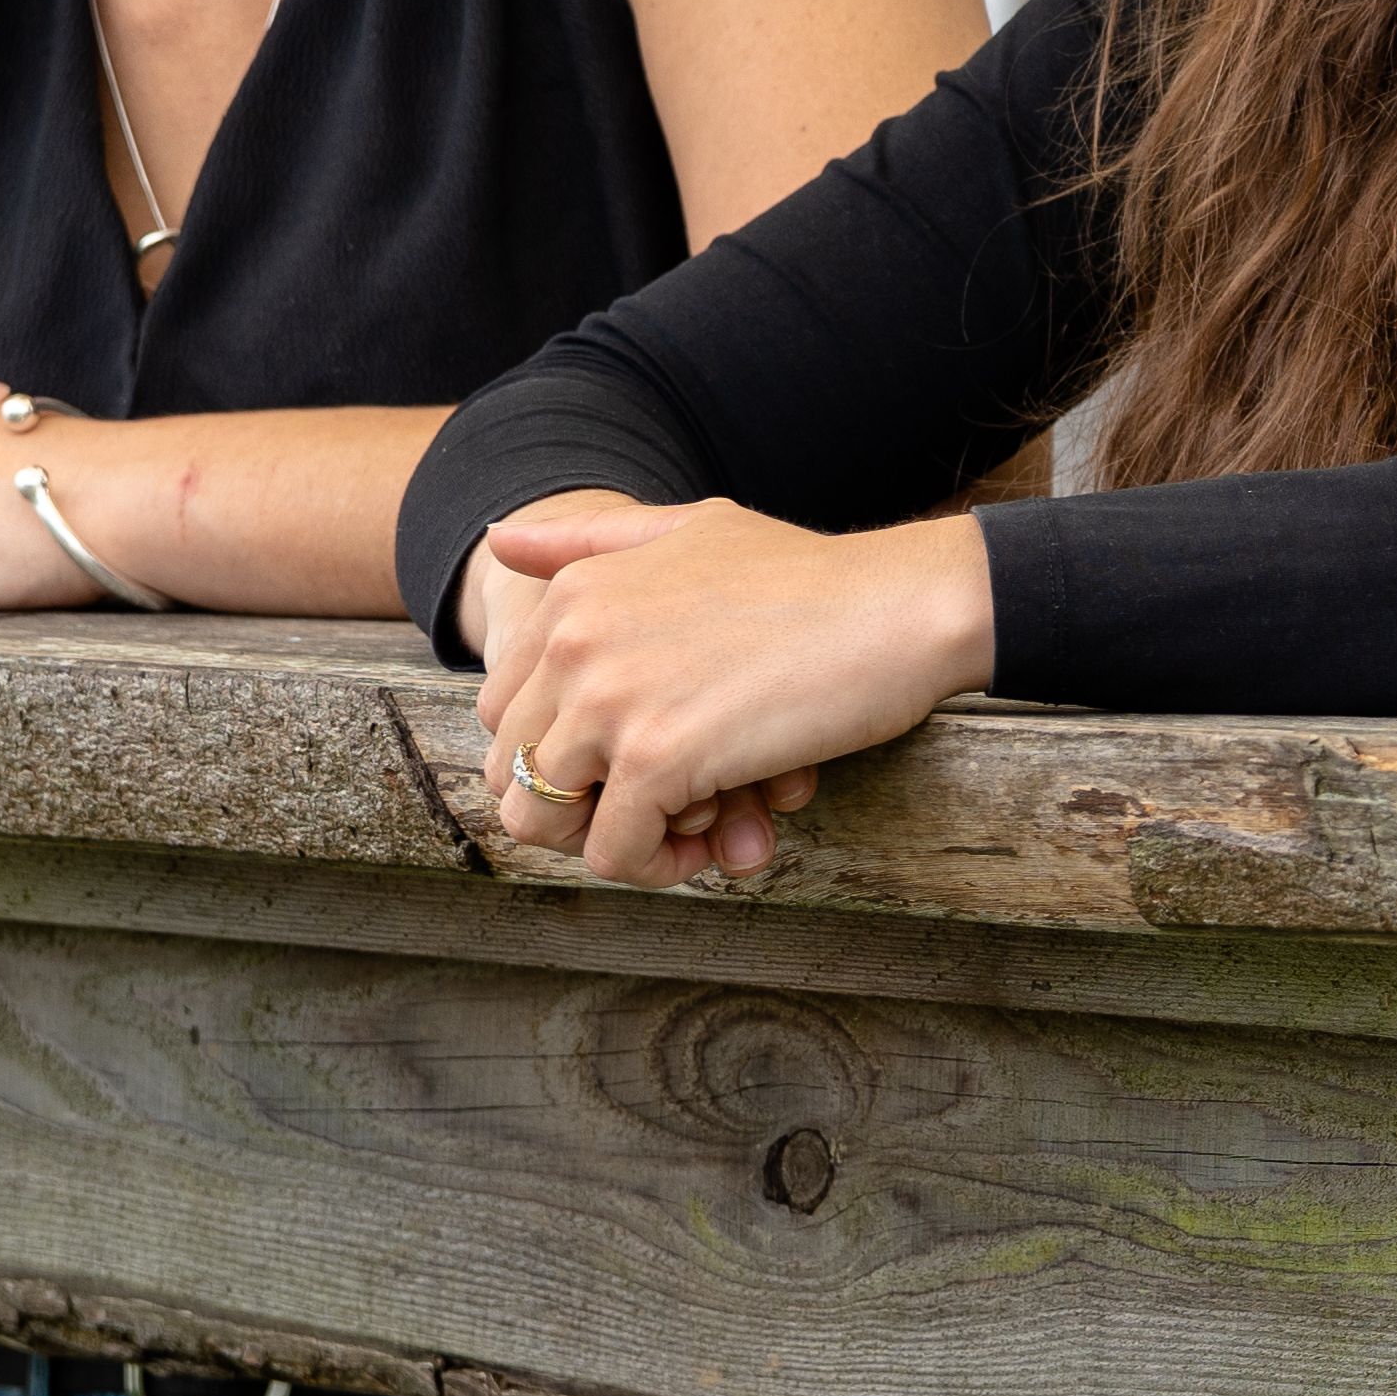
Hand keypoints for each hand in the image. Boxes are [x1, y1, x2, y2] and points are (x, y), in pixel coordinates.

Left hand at [471, 501, 998, 888]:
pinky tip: (714, 843)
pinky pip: (615, 853)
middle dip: (577, 806)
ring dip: (610, 841)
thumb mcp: (690, 528)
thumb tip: (497, 540)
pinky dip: (657, 867)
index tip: (634, 763)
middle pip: (512, 773)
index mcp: (572, 596)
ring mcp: (610, 701)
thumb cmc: (810, 573)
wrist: (899, 605)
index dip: (563, 755)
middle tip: (658, 808)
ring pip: (545, 822)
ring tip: (685, 828)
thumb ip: (589, 542)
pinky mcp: (658, 759)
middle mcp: (573, 643)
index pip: (504, 713)